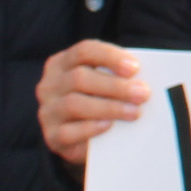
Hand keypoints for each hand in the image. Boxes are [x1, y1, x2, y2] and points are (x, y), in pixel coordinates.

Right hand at [39, 39, 148, 166]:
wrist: (84, 139)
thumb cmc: (99, 101)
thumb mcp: (105, 84)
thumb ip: (118, 77)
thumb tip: (142, 80)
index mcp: (62, 63)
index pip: (84, 51)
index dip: (110, 57)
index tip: (135, 68)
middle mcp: (49, 85)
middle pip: (79, 78)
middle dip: (115, 86)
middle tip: (142, 93)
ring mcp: (48, 111)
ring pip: (74, 104)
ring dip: (109, 107)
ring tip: (134, 112)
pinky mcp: (51, 137)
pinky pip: (68, 132)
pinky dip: (90, 128)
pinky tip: (109, 126)